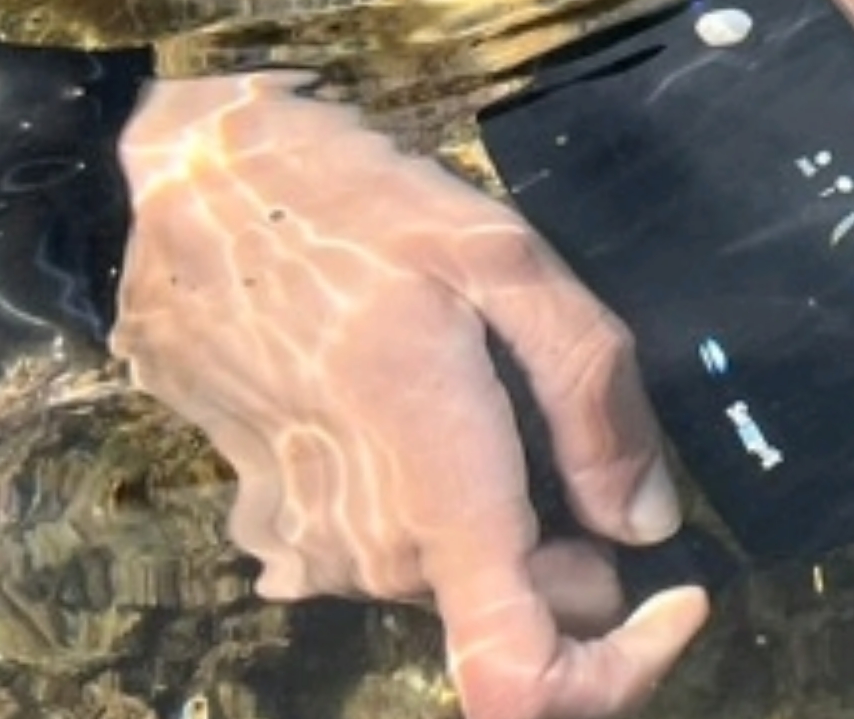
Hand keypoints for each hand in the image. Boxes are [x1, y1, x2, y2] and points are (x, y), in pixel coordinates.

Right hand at [112, 74, 705, 718]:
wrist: (179, 186)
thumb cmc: (345, 206)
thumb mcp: (500, 255)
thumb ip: (590, 393)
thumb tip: (643, 522)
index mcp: (435, 501)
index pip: (522, 686)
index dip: (617, 671)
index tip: (673, 592)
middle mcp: (366, 555)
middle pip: (512, 605)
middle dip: (567, 538)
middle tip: (553, 403)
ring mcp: (303, 547)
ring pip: (451, 569)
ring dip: (491, 505)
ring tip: (465, 367)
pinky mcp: (265, 521)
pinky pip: (380, 541)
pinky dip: (417, 492)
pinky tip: (399, 387)